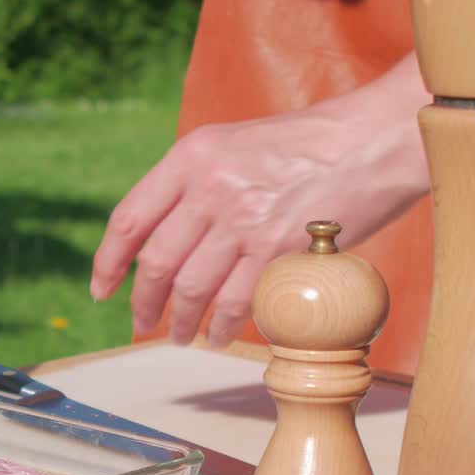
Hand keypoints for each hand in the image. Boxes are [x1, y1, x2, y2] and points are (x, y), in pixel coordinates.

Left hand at [90, 64, 430, 346]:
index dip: (109, 262)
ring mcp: (242, 220)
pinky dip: (221, 326)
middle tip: (142, 322)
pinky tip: (219, 335)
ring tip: (182, 336)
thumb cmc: (307, 146)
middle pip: (156, 262)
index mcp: (191, 156)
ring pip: (191, 288)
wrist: (373, 139)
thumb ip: (196, 183)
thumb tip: (164, 238)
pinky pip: (234, 301)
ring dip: (181, 321)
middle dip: (144, 302)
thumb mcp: (234, 144)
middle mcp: (209, 186)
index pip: (129, 218)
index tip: (101, 289)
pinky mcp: (277, 248)